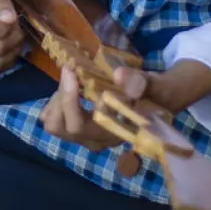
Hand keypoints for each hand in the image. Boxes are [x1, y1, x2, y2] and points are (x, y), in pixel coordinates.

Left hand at [39, 60, 210, 150]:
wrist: (158, 99)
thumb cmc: (156, 94)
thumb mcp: (154, 86)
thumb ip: (140, 83)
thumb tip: (120, 76)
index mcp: (112, 134)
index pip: (78, 125)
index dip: (68, 98)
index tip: (70, 70)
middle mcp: (95, 140)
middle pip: (58, 126)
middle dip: (61, 97)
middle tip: (72, 74)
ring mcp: (84, 136)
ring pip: (52, 123)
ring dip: (57, 99)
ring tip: (75, 81)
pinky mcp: (77, 128)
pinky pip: (52, 117)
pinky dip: (56, 101)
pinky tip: (73, 88)